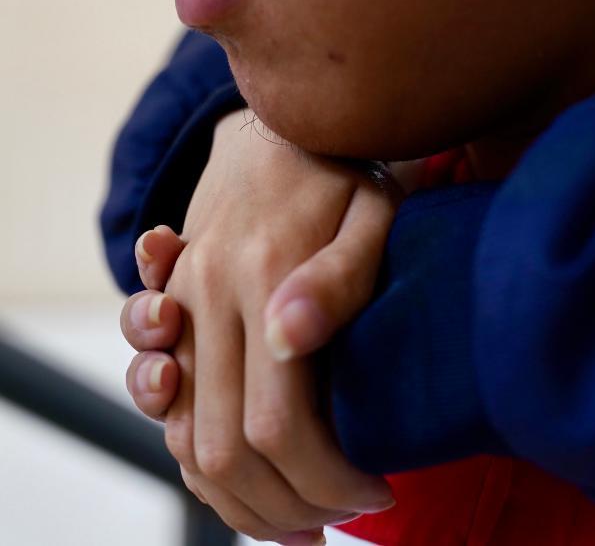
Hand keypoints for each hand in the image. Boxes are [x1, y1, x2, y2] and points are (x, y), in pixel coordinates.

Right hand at [120, 110, 400, 543]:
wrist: (275, 134)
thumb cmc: (344, 175)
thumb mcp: (370, 210)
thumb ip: (338, 275)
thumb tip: (290, 338)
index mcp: (258, 281)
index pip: (278, 423)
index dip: (327, 475)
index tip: (380, 489)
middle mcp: (203, 305)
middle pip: (223, 449)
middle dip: (287, 504)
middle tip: (349, 516)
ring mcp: (180, 316)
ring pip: (185, 443)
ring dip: (237, 500)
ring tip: (304, 523)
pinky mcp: (174, 323)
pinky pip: (169, 416)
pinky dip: (202, 468)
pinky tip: (251, 489)